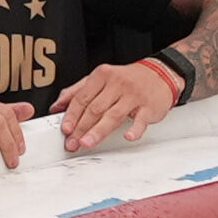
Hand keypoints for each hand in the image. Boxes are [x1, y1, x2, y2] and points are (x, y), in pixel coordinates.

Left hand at [55, 57, 189, 155]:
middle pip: (95, 109)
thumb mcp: (101, 78)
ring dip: (98, 131)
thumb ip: (77, 90)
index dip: (72, 115)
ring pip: (113, 115)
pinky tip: (128, 136)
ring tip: (87, 142)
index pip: (82, 97)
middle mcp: (117, 84)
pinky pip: (140, 120)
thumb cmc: (128, 80)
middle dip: (81, 128)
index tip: (65, 129)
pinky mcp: (148, 107)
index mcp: (102, 76)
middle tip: (72, 142)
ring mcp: (133, 96)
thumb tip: (57, 106)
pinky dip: (135, 129)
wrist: (160, 74)